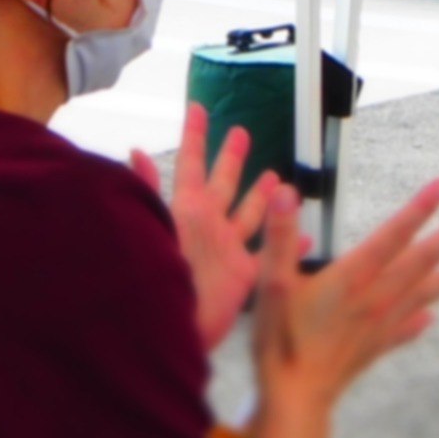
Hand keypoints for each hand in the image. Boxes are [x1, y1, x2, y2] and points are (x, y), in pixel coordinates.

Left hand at [131, 102, 280, 350]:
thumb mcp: (151, 226)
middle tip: (242, 132)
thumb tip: (133, 151)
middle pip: (223, 183)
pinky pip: (268, 254)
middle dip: (231, 158)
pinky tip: (305, 236)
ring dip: (261, 195)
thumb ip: (147, 190)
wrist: (166, 329)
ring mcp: (224, 249)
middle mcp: (207, 224)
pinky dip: (287, 244)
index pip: (190, 163)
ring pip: (248, 214)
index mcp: (186, 208)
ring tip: (276, 178)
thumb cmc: (154, 275)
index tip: (198, 107)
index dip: (194, 136)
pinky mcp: (240, 276)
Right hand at [245, 180, 438, 437]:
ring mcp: (381, 323)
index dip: (419, 207)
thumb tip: (285, 193)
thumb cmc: (283, 340)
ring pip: (422, 294)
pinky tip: (429, 319)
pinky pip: (405, 331)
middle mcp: (377, 296)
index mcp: (354, 275)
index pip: (394, 232)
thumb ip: (280, 236)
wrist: (296, 398)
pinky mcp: (377, 347)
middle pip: (420, 260)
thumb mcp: (271, 283)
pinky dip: (419, 322)